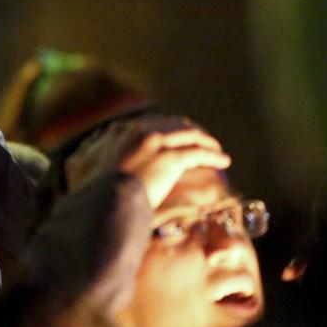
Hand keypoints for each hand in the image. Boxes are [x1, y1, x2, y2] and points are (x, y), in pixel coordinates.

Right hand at [68, 115, 230, 208]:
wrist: (108, 203)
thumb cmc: (102, 196)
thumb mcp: (103, 173)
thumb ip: (112, 165)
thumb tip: (114, 175)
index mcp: (123, 131)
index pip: (153, 123)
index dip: (171, 129)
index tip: (180, 136)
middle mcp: (140, 130)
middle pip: (175, 124)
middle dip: (192, 131)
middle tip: (204, 141)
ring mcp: (156, 142)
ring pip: (190, 135)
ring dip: (207, 141)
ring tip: (217, 150)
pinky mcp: (171, 157)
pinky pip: (198, 153)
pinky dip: (213, 156)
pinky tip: (224, 161)